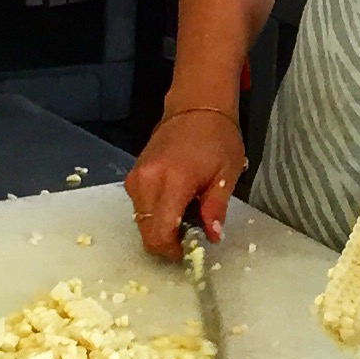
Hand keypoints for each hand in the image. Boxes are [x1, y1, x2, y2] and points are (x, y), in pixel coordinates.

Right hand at [127, 106, 247, 258]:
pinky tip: (173, 203)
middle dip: (164, 241)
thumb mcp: (226, 175)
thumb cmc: (217, 138)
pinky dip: (153, 212)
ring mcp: (136, 177)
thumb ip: (215, 209)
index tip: (186, 250)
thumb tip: (212, 237)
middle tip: (188, 235)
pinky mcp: (133, 174)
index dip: (170, 249)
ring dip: (158, 226)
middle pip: (145, 230)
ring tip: (184, 215)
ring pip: (139, 219)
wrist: (195, 108)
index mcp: (172, 182)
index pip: (159, 231)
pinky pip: (138, 204)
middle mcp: (147, 181)